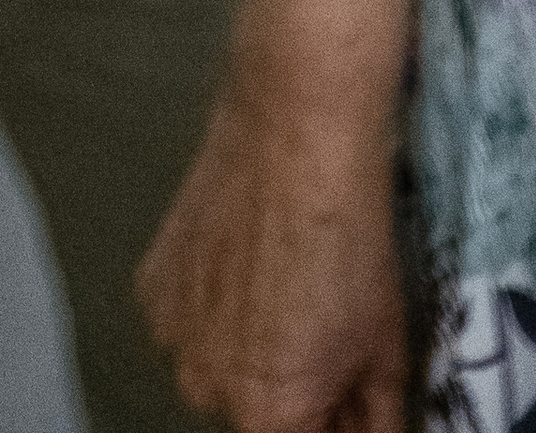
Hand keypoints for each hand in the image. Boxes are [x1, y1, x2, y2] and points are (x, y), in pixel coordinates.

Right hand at [137, 67, 408, 432]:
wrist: (294, 132)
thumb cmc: (348, 237)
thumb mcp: (384, 349)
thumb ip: (373, 420)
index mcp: (265, 413)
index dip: (332, 426)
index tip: (348, 406)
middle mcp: (204, 387)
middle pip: (256, 416)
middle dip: (294, 397)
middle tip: (329, 351)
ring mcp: (168, 334)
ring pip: (218, 372)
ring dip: (250, 358)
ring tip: (288, 299)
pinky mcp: (151, 284)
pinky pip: (188, 326)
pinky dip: (215, 314)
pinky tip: (249, 267)